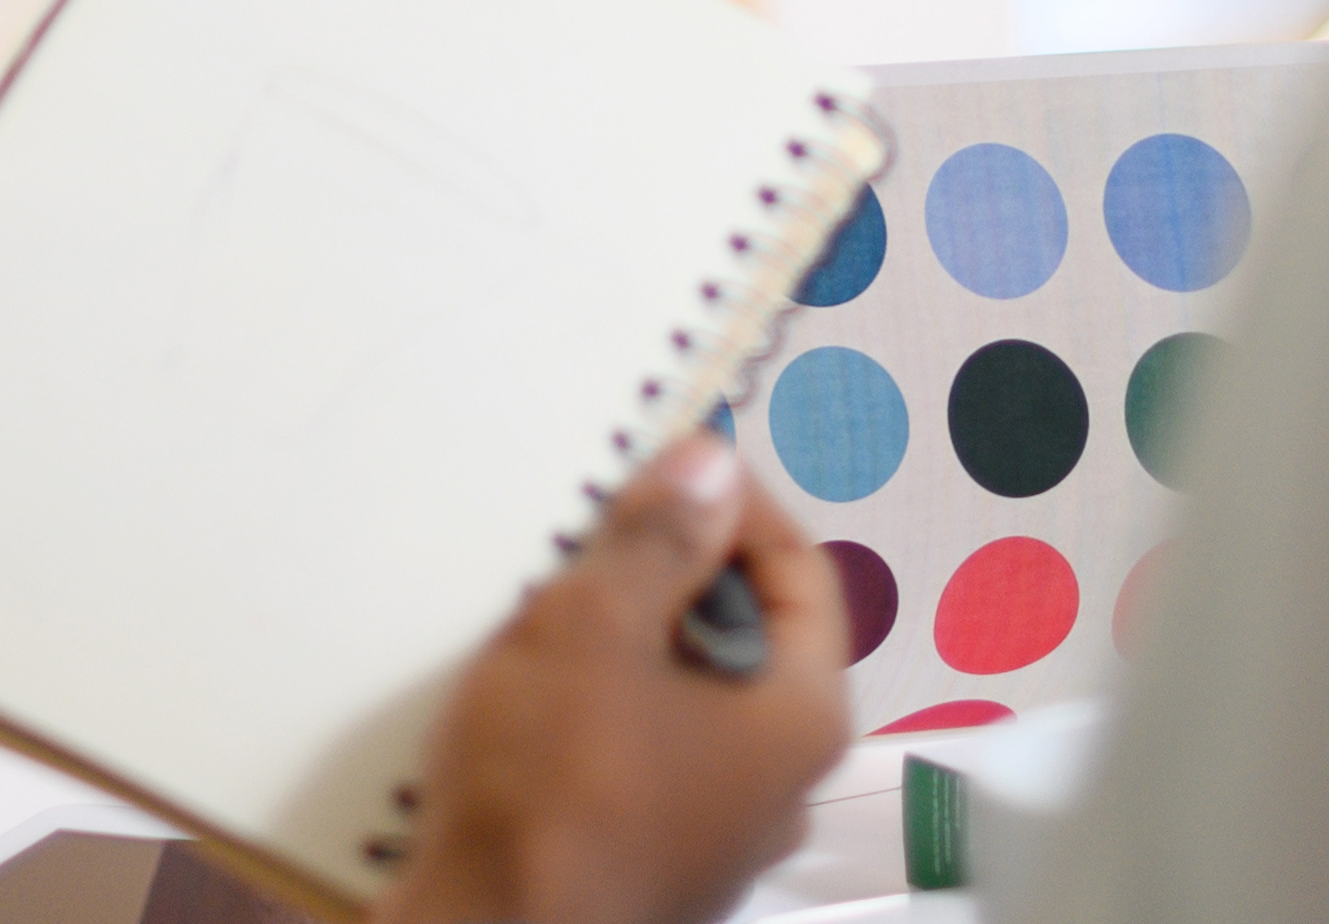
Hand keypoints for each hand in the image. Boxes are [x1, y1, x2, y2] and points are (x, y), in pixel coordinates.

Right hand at [375, 441, 848, 923]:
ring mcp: (715, 838)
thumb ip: (659, 540)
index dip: (731, 500)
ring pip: (682, 700)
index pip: (800, 568)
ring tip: (546, 597)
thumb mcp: (596, 628)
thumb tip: (712, 463)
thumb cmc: (555, 785)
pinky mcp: (648, 868)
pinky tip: (527, 692)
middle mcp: (780, 786)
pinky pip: (639, 758)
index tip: (659, 459)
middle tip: (590, 527)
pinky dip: (596, 713)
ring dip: (622, 643)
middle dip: (666, 572)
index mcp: (801, 719)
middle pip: (743, 635)